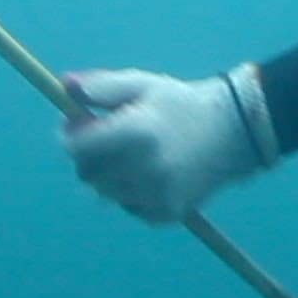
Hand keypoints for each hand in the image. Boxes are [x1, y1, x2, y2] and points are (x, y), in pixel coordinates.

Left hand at [60, 65, 279, 222]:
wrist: (233, 131)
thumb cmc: (181, 103)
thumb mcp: (141, 85)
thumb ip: (101, 87)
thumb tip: (64, 84)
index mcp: (135, 132)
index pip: (77, 147)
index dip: (71, 135)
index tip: (78, 125)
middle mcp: (144, 167)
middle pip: (87, 174)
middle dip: (88, 156)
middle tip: (106, 140)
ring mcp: (157, 194)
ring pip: (106, 193)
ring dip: (109, 175)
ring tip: (132, 155)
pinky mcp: (167, 212)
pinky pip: (130, 208)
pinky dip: (131, 194)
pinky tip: (150, 173)